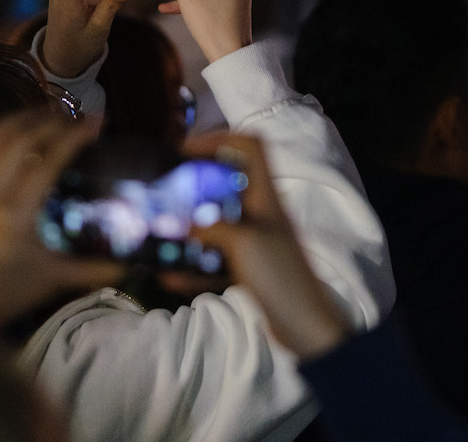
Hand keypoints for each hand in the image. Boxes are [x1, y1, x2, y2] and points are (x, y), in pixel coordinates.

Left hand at [0, 81, 125, 334]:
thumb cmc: (6, 293)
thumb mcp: (55, 279)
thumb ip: (98, 269)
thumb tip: (140, 260)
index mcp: (15, 216)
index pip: (49, 162)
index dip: (76, 136)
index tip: (99, 122)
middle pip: (22, 141)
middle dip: (53, 122)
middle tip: (78, 119)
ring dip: (22, 117)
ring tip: (48, 112)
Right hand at [170, 133, 351, 360]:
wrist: (306, 326)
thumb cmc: (280, 275)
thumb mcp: (244, 241)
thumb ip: (210, 225)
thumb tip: (178, 222)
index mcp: (266, 196)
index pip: (250, 147)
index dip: (220, 140)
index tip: (186, 150)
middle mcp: (261, 212)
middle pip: (229, 182)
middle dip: (196, 183)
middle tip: (166, 190)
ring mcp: (255, 241)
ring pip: (218, 221)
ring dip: (191, 225)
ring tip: (161, 231)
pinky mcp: (249, 268)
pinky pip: (216, 259)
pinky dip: (194, 266)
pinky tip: (169, 277)